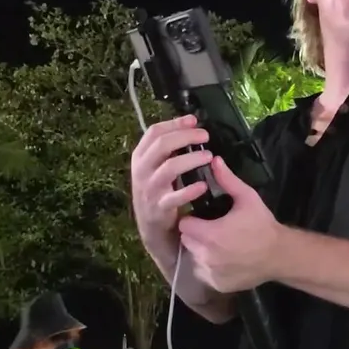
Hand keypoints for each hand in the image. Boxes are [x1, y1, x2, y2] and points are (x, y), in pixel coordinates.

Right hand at [130, 114, 213, 245]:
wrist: (152, 227)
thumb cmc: (158, 191)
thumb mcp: (156, 167)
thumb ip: (169, 148)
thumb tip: (190, 124)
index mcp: (140, 157)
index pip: (154, 132)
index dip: (174, 123)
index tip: (193, 120)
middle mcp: (141, 170)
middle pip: (161, 144)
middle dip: (185, 136)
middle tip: (205, 136)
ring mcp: (149, 189)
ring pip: (169, 168)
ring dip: (191, 160)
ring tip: (208, 157)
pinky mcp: (159, 208)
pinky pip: (175, 197)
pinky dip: (190, 191)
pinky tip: (203, 186)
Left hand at [178, 157, 284, 292]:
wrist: (280, 255)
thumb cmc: (262, 224)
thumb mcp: (247, 198)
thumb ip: (227, 180)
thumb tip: (214, 159)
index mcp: (210, 234)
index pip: (184, 224)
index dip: (191, 219)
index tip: (202, 216)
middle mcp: (206, 256)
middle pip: (187, 240)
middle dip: (195, 233)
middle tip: (211, 228)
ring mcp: (211, 272)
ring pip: (193, 256)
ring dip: (200, 249)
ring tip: (219, 243)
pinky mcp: (216, 284)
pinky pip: (203, 272)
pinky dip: (209, 266)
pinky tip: (224, 258)